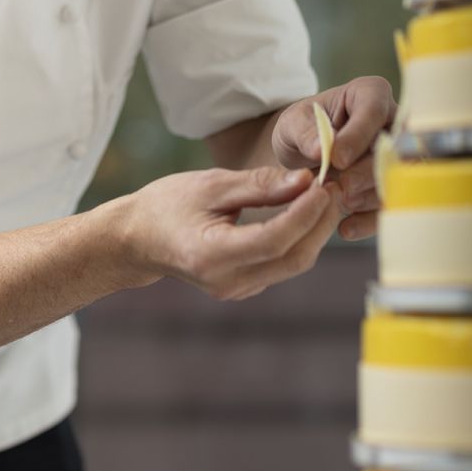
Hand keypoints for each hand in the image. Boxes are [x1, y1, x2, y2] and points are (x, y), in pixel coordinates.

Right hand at [123, 165, 345, 300]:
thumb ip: (259, 184)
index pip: (273, 240)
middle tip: (333, 186)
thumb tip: (305, 181)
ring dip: (314, 230)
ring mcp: (238, 290)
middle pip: (292, 258)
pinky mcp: (245, 287)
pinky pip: (282, 265)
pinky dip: (299, 239)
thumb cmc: (169, 204)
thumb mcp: (211, 184)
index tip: (322, 184)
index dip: (303, 214)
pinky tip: (304, 212)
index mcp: (213, 256)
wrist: (139, 239)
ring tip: (323, 194)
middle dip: (319, 222)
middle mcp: (229, 282)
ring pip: (292, 264)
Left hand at [271, 77, 395, 240]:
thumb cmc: (302, 128)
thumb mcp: (293, 123)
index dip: (358, 136)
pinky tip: (345, 227)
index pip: (374, 110)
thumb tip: (321, 149)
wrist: (304, 155)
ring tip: (339, 203)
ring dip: (368, 197)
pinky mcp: (396, 185)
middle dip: (365, 172)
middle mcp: (392, 121)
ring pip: (398, 178)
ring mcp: (399, 154)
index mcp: (369, 94)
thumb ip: (305, 131)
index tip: (336, 159)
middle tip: (339, 187)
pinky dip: (370, 221)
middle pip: (393, 147)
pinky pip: (393, 204)